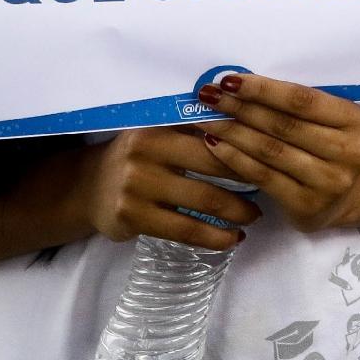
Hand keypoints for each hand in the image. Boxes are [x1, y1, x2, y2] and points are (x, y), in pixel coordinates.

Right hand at [72, 125, 261, 250]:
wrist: (86, 188)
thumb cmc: (136, 157)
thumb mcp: (157, 133)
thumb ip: (194, 128)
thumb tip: (250, 121)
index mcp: (158, 125)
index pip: (212, 131)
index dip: (246, 142)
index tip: (272, 152)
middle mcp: (145, 152)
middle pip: (213, 164)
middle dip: (248, 176)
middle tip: (270, 184)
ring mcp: (138, 186)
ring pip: (204, 201)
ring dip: (238, 211)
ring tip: (254, 216)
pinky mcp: (134, 217)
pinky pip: (186, 230)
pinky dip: (216, 237)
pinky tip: (233, 238)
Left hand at [196, 73, 359, 231]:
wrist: (348, 195)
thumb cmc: (328, 145)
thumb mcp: (327, 121)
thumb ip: (296, 106)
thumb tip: (237, 84)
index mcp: (354, 121)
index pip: (302, 100)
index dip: (263, 89)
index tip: (229, 80)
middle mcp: (348, 152)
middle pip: (283, 125)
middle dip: (240, 107)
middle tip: (208, 96)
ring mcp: (328, 182)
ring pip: (270, 150)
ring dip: (232, 131)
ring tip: (206, 118)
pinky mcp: (307, 205)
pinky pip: (262, 176)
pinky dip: (235, 158)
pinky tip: (215, 145)